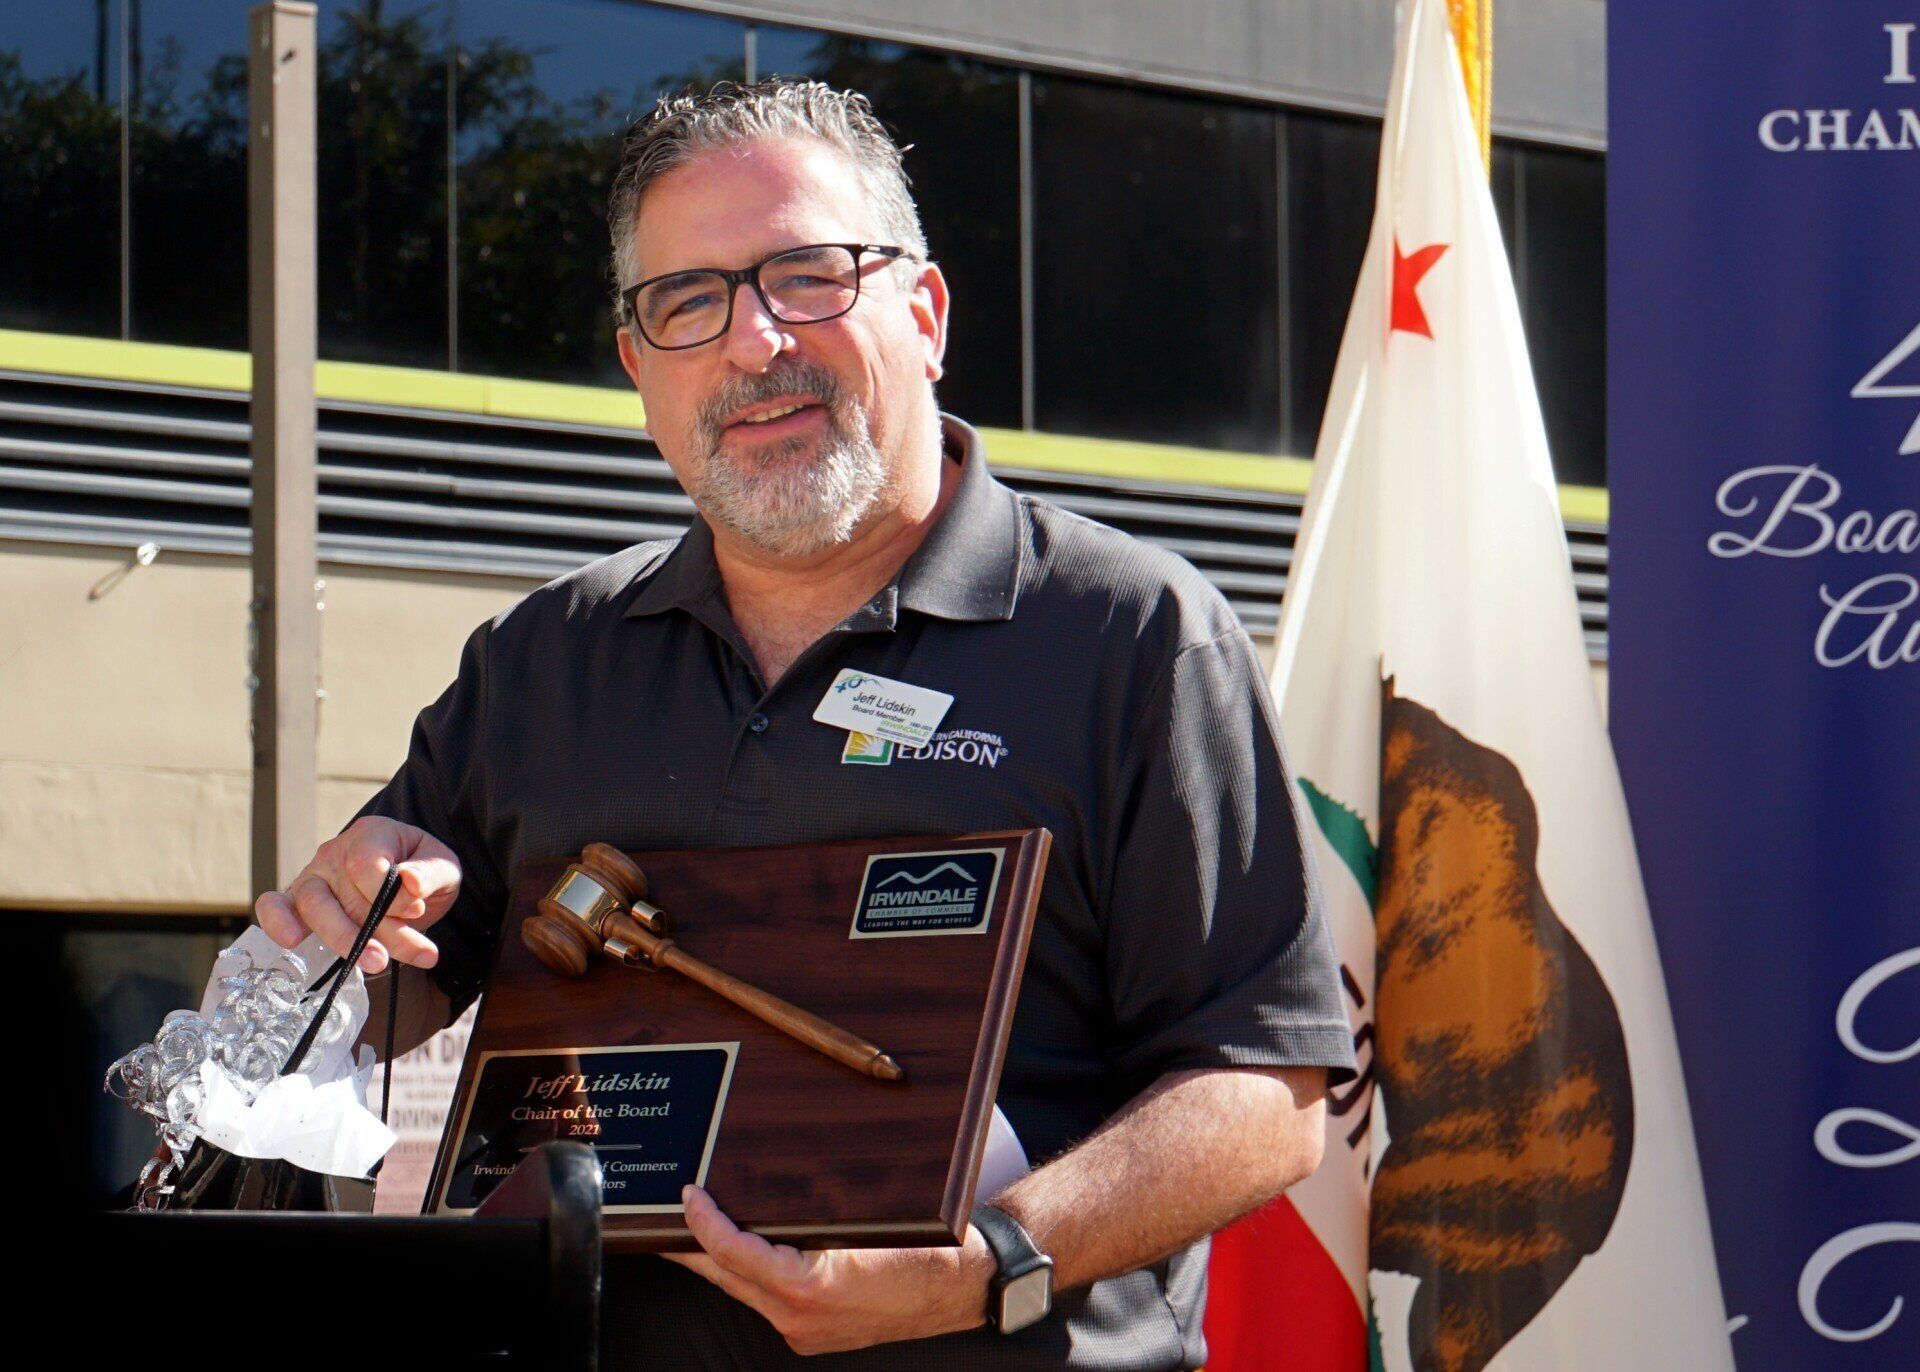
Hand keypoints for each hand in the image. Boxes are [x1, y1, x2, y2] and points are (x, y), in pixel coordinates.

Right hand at [253, 816, 460, 972]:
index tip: (416, 911)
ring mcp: (315, 876)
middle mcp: (336, 853)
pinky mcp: (299, 902)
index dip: (390, 895)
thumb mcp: (443, 866)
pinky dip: (277, 921)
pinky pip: (274, 905)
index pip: (367, 864)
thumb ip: (430, 873)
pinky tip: (292, 941)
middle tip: (396, 956)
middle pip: (344, 894)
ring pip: (314, 907)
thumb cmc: (423, 870)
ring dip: (344, 940)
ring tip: (375, 963)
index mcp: (372, 834)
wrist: (410, 880)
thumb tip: (411, 881)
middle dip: (373, 931)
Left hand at [663, 1185, 995, 1354]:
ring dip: (719, 1261)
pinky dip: (750, 1276)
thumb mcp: (866, 1220)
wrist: (966, 1285)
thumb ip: (811, 1214)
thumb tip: (762, 1188)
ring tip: (694, 1231)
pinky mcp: (813, 1334)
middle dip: (691, 1246)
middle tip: (667, 1217)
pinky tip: (744, 1254)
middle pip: (725, 1277)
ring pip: (744, 1292)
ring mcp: (805, 1331)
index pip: (733, 1254)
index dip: (703, 1223)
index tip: (690, 1195)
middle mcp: (800, 1318)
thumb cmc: (927, 1247)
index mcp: (810, 1288)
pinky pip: (767, 1301)